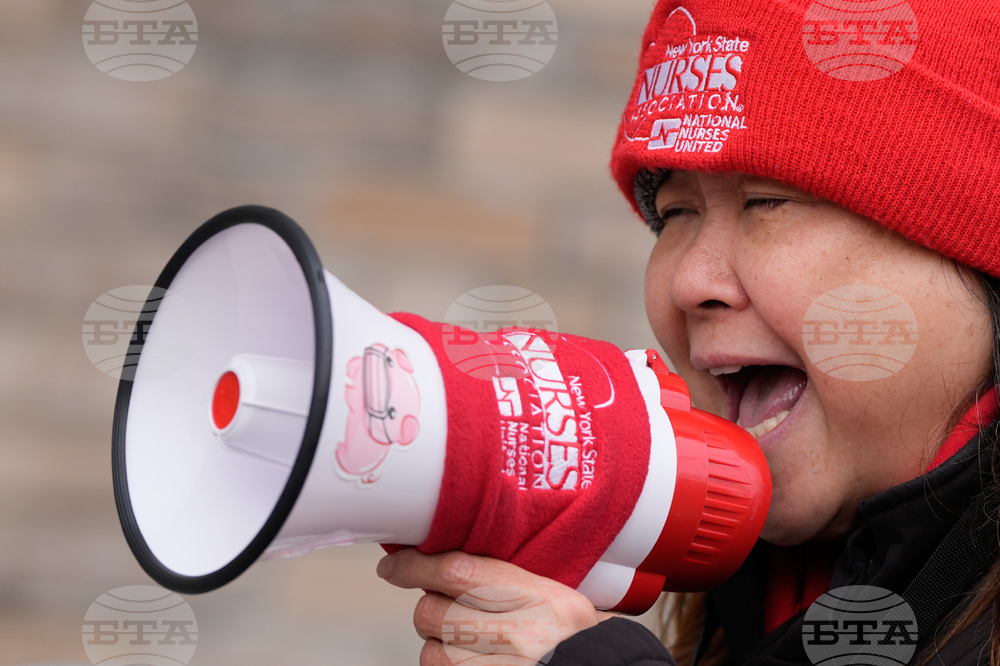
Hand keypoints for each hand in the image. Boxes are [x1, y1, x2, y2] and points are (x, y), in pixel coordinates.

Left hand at [377, 549, 616, 664]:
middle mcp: (518, 633)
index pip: (455, 569)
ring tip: (470, 648)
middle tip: (453, 613)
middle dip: (432, 612)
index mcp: (536, 595)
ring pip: (432, 653)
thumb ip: (505, 576)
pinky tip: (474, 664)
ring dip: (440, 649)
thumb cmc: (577, 638)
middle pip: (432, 612)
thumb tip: (441, 562)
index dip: (414, 566)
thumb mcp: (554, 594)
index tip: (394, 566)